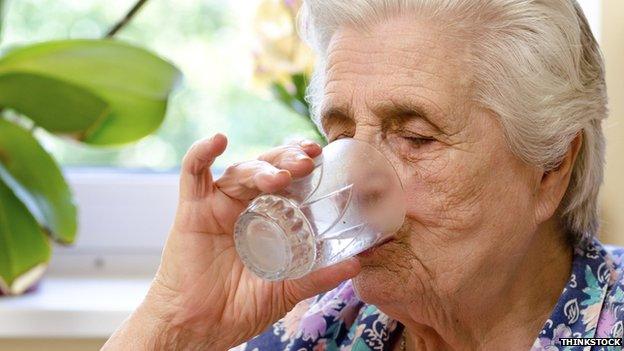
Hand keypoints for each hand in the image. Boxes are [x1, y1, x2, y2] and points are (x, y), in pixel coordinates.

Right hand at [102, 134, 359, 350]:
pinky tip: (219, 140)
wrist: (200, 329)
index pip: (288, 181)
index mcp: (267, 219)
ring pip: (240, 171)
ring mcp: (218, 206)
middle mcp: (244, 206)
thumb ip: (318, 275)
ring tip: (283, 176)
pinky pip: (193, 174)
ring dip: (262, 167)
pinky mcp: (192, 210)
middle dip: (288, 160)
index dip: (303, 166)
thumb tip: (358, 263)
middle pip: (267, 169)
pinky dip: (202, 153)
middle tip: (309, 160)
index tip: (323, 157)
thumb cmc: (239, 309)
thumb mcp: (286, 289)